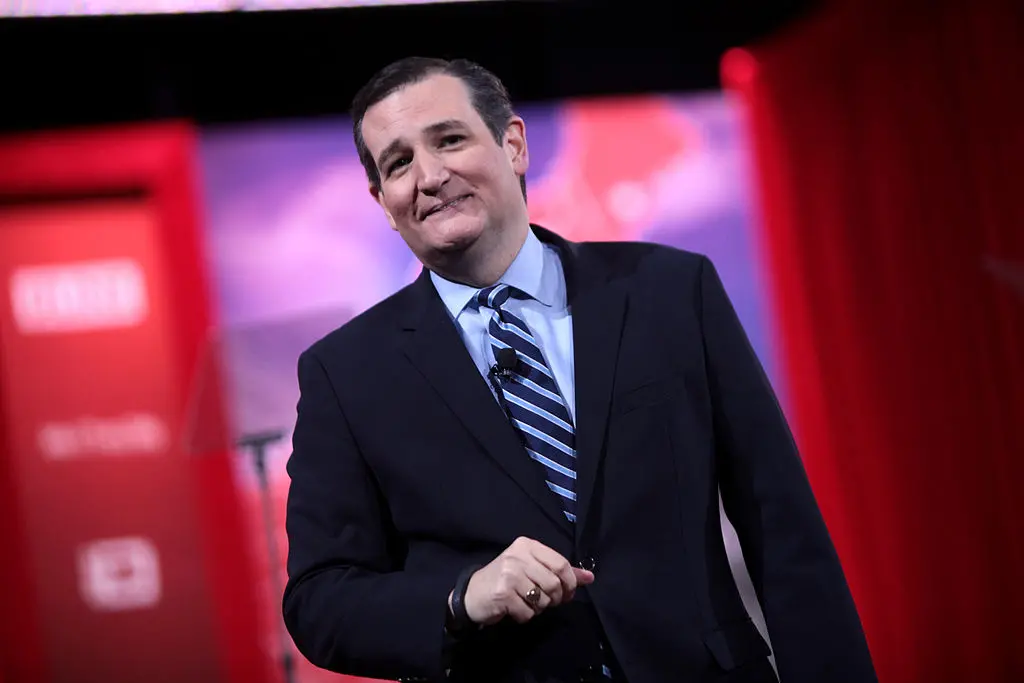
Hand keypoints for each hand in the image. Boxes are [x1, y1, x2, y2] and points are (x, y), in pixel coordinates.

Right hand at [458, 537, 594, 625]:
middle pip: (554, 583)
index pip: (561, 563)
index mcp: (527, 546)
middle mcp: (518, 556)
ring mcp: (509, 574)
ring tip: (527, 603)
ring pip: (542, 599)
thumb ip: (560, 571)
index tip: (567, 593)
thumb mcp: (532, 568)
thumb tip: (589, 577)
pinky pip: (528, 612)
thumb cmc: (506, 579)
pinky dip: (525, 616)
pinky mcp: (502, 594)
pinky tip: (515, 609)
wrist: (472, 593)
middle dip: (554, 599)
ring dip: (539, 608)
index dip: (570, 582)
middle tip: (546, 602)